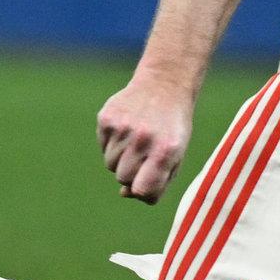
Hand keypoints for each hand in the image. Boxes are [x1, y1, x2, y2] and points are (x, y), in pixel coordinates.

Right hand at [97, 69, 195, 201]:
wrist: (164, 86)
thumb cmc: (172, 128)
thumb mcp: (176, 155)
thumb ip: (157, 181)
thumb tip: (126, 194)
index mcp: (166, 150)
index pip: (143, 189)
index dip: (143, 191)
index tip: (146, 183)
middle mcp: (143, 138)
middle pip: (123, 178)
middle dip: (132, 173)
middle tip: (145, 155)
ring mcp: (122, 127)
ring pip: (110, 164)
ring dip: (121, 159)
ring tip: (137, 140)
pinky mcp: (106, 118)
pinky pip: (103, 147)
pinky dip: (113, 144)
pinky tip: (127, 129)